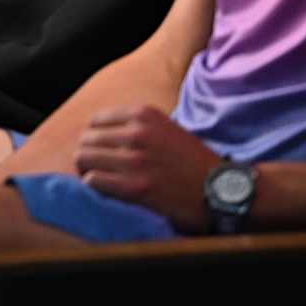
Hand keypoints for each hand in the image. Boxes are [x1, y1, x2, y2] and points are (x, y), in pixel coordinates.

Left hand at [74, 105, 222, 231]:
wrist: (222, 189)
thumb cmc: (192, 162)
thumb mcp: (165, 129)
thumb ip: (135, 127)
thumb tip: (98, 135)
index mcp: (143, 114)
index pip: (95, 121)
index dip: (94, 139)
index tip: (101, 152)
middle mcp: (137, 133)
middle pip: (85, 139)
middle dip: (86, 156)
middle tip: (96, 170)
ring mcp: (136, 159)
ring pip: (83, 158)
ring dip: (87, 171)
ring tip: (99, 181)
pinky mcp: (135, 187)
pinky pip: (93, 181)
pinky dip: (94, 187)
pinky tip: (107, 192)